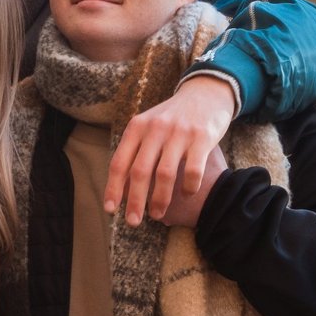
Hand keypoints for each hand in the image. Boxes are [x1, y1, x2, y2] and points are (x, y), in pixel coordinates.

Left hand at [107, 76, 237, 227]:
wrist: (205, 93)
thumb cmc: (172, 118)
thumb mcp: (148, 126)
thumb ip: (135, 151)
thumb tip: (121, 186)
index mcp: (137, 127)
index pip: (120, 162)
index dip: (113, 188)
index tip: (110, 209)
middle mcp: (155, 129)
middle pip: (140, 172)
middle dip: (135, 201)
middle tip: (133, 222)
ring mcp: (179, 133)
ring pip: (165, 174)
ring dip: (160, 199)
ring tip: (157, 214)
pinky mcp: (202, 137)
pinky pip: (193, 170)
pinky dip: (189, 188)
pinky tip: (187, 195)